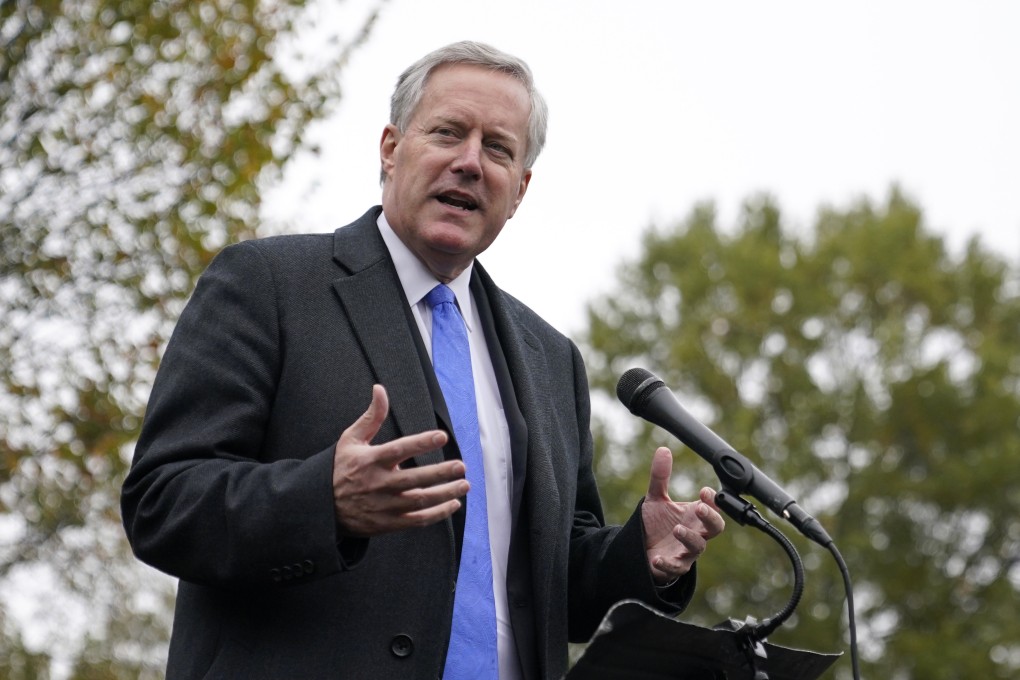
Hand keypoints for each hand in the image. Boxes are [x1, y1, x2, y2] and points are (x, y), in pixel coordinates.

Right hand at [333, 384, 468, 536]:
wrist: (322, 507)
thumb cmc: (340, 469)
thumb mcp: (350, 440)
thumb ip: (371, 416)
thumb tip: (380, 390)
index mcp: (370, 460)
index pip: (399, 449)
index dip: (421, 443)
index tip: (442, 436)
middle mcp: (378, 484)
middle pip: (414, 479)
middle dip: (440, 473)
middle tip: (461, 466)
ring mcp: (384, 505)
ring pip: (419, 501)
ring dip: (444, 494)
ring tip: (464, 485)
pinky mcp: (387, 523)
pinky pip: (416, 520)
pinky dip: (437, 514)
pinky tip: (452, 504)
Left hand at [641, 447, 724, 583]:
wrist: (641, 549)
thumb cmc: (655, 524)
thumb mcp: (656, 498)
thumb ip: (660, 477)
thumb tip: (663, 449)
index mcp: (694, 516)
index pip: (713, 507)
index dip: (713, 500)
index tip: (704, 491)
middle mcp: (695, 533)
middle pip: (715, 528)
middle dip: (711, 518)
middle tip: (700, 508)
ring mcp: (686, 551)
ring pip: (698, 548)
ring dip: (689, 538)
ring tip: (676, 529)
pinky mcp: (673, 566)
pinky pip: (676, 568)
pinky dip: (668, 564)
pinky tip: (658, 558)